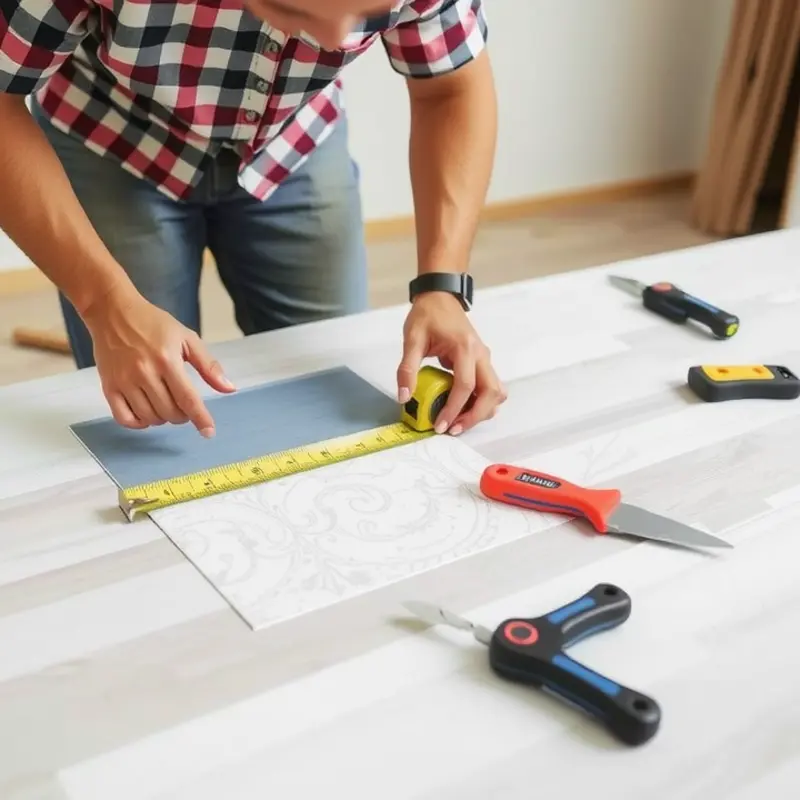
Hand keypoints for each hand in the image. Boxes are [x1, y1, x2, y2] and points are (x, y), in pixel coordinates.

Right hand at [82, 289, 235, 435]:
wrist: (112, 312)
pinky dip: (139, 423)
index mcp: (167, 360)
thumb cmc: (153, 323)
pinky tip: (146, 413)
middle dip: (182, 416)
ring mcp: (124, 381)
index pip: (188, 399)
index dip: (201, 419)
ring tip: (165, 403)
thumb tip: (229, 388)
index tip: (209, 432)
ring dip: (162, 418)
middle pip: (170, 412)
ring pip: (150, 418)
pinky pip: (124, 419)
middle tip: (182, 404)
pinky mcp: (108, 386)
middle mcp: (145, 373)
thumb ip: (209, 365)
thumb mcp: (187, 338)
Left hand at [397, 291, 505, 434]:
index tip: (440, 425)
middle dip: (475, 416)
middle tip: (453, 429)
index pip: (465, 386)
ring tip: (458, 422)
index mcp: (465, 348)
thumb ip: (407, 368)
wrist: (441, 296)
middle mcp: (481, 355)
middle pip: (491, 393)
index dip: (454, 409)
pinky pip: (490, 388)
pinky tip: (462, 409)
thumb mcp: (412, 338)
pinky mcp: (482, 363)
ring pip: (496, 393)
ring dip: (482, 411)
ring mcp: (485, 359)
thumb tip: (404, 396)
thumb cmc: (428, 314)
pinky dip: (482, 403)